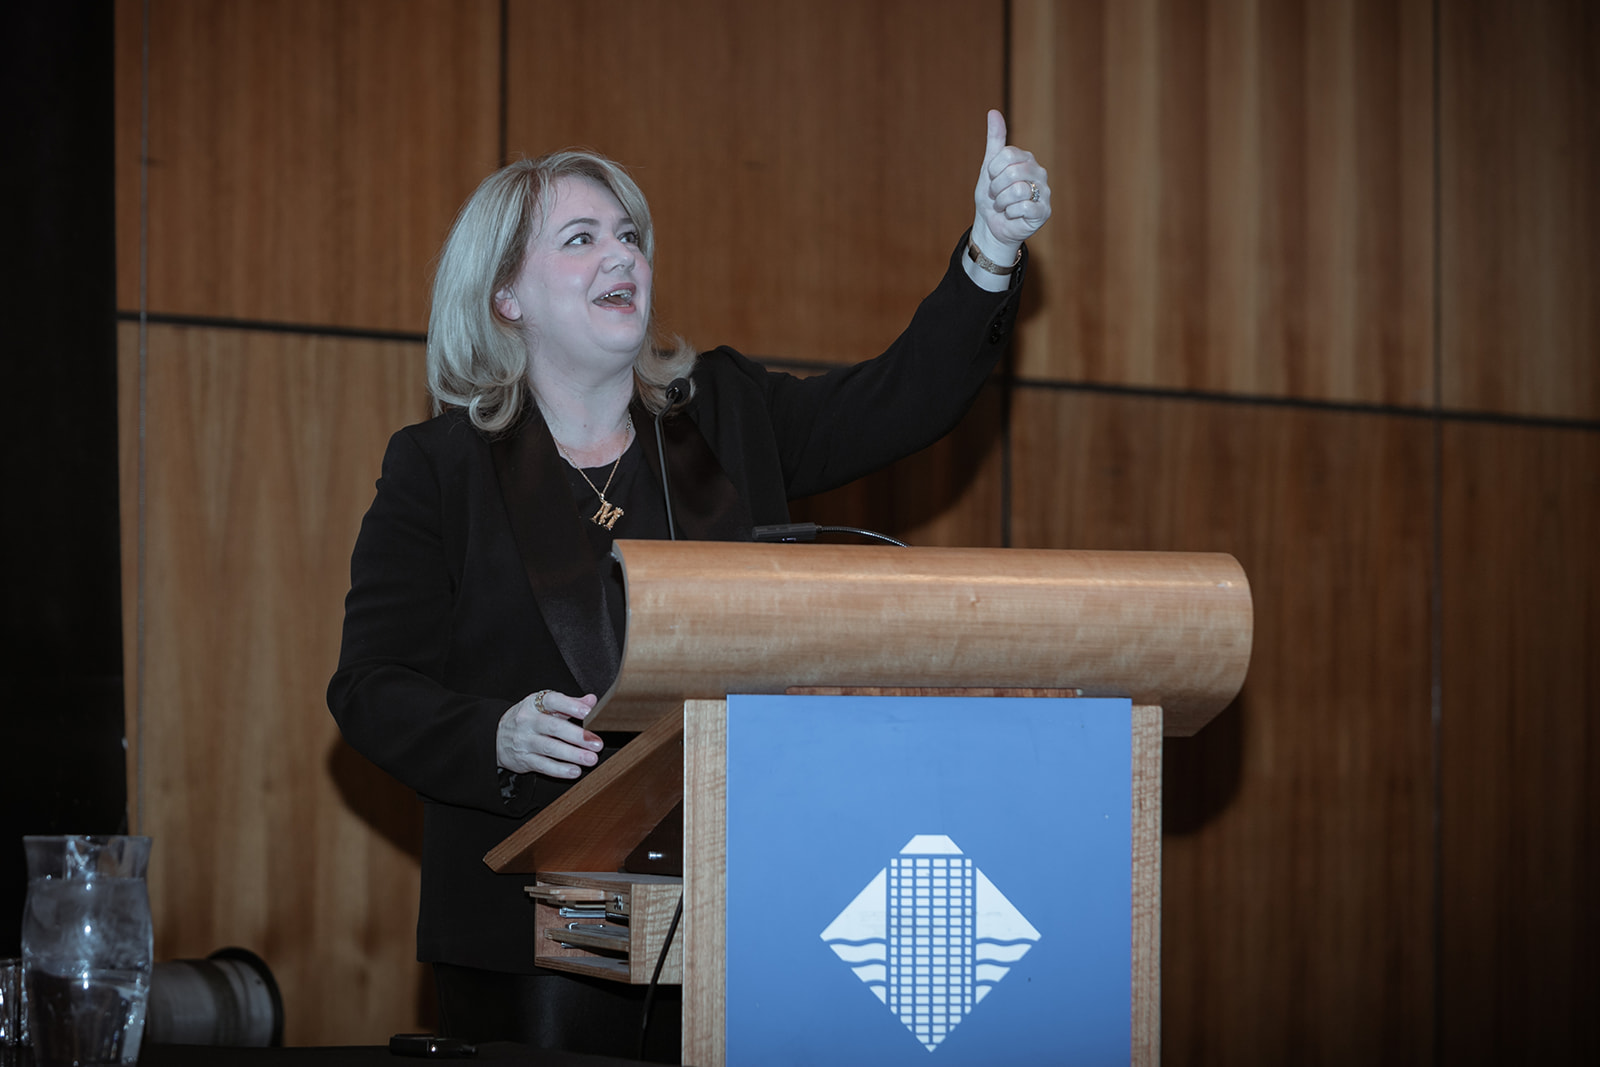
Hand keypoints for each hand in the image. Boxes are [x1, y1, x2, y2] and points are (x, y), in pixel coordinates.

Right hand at [496, 689, 602, 778]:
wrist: (495, 736)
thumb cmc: (528, 718)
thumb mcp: (544, 706)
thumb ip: (570, 703)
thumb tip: (592, 700)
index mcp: (535, 704)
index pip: (552, 701)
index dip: (570, 706)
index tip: (587, 712)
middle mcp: (528, 721)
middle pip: (554, 728)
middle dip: (578, 736)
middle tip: (596, 743)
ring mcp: (524, 741)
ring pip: (550, 748)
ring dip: (573, 755)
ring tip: (591, 759)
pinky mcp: (524, 759)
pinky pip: (543, 765)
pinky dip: (560, 769)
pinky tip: (574, 771)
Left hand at [971, 109, 1050, 261]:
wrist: (992, 226)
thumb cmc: (992, 197)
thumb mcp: (989, 168)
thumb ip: (995, 141)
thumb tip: (993, 112)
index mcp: (1027, 159)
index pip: (1007, 155)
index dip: (993, 170)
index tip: (991, 179)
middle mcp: (1039, 173)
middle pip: (1012, 172)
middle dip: (996, 188)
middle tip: (996, 196)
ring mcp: (1045, 192)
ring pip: (1018, 190)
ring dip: (1002, 202)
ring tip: (1003, 206)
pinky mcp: (1044, 212)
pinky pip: (1023, 208)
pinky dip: (1010, 213)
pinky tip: (1011, 215)